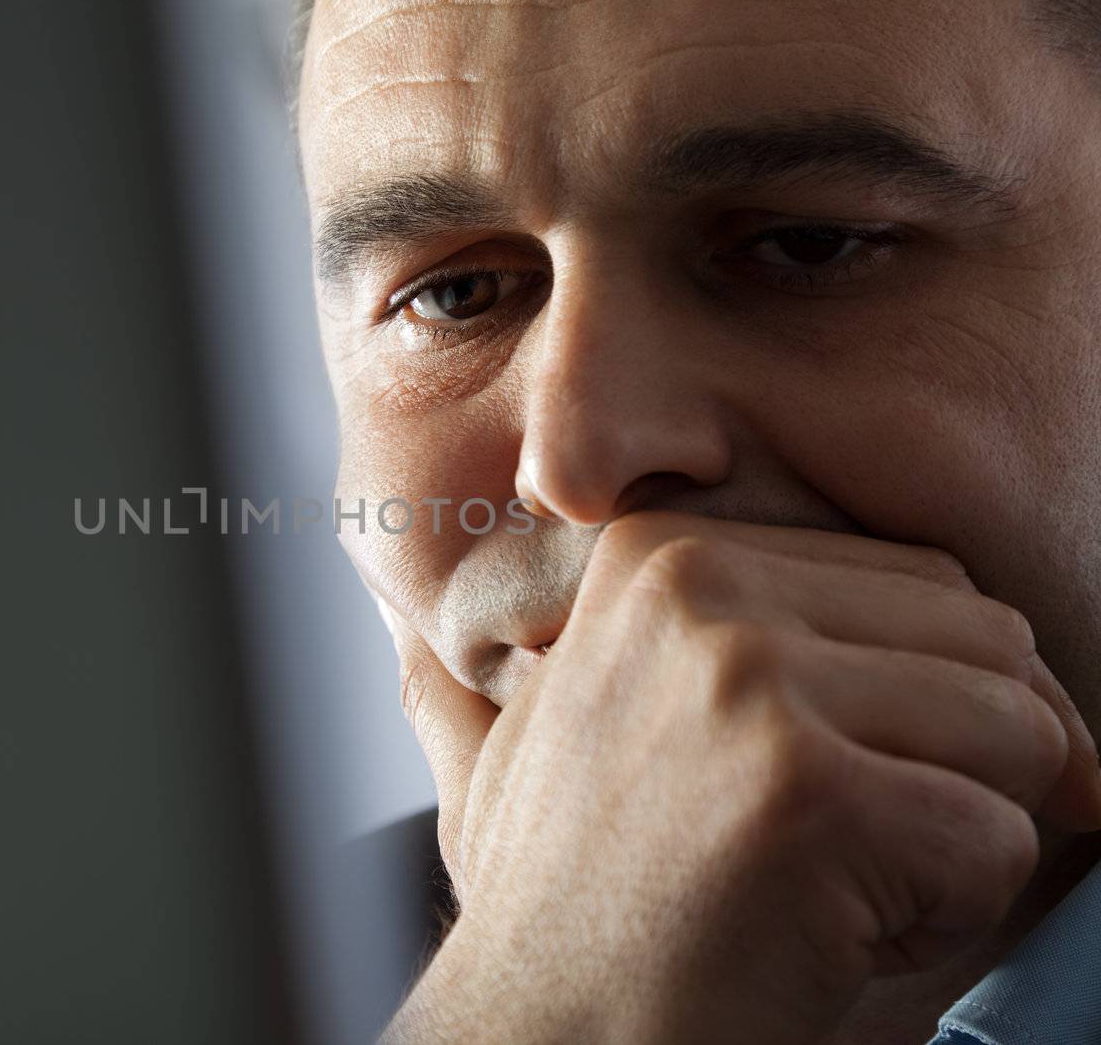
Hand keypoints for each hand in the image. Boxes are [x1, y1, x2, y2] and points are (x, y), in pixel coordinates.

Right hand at [380, 510, 1100, 1043]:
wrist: (534, 1022)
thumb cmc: (593, 887)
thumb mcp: (636, 700)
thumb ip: (766, 633)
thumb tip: (996, 632)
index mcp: (663, 554)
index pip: (921, 578)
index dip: (927, 701)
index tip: (850, 784)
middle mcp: (702, 589)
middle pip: (987, 641)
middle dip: (963, 762)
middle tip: (843, 847)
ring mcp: (752, 685)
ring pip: (1018, 731)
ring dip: (955, 837)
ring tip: (828, 884)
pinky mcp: (812, 795)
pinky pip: (1000, 842)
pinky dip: (946, 917)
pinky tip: (828, 935)